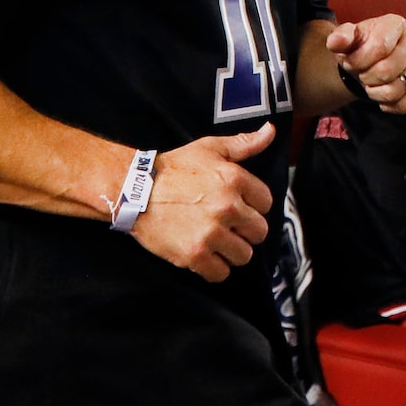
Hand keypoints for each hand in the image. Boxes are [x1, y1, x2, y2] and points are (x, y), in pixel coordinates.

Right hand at [130, 124, 274, 281]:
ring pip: (244, 255)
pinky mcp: (194, 255)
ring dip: (232, 251)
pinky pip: (221, 273)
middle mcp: (227, 207)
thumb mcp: (210, 148)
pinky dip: (215, 268)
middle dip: (246, 230)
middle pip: (259, 232)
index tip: (240, 205)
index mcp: (234, 179)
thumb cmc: (174, 169)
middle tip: (229, 225)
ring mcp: (211, 233)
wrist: (135, 190)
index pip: (267, 203)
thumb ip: (244, 143)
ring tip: (217, 241)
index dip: (254, 205)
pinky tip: (206, 255)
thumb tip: (270, 131)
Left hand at [329, 13, 405, 112]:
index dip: (359, 60)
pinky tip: (381, 97)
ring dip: (375, 93)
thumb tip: (335, 41)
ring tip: (370, 85)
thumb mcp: (347, 39)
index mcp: (396, 25)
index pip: (380, 46)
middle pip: (388, 70)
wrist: (370, 61)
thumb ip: (340, 37)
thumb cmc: (360, 47)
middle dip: (366, 77)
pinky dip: (389, 105)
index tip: (349, 62)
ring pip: (396, 89)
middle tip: (360, 74)